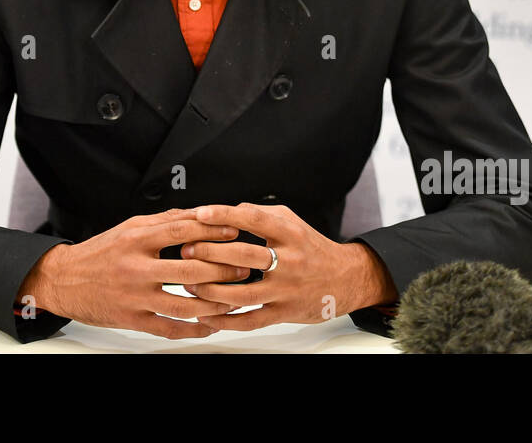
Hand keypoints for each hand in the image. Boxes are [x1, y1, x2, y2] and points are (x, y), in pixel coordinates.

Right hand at [15, 208, 251, 338]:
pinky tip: (208, 326)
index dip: (212, 230)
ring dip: (213, 304)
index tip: (235, 231)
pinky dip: (192, 330)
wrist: (64, 279)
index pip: (182, 231)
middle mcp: (136, 267)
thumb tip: (197, 214)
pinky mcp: (131, 318)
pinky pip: (168, 328)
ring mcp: (134, 295)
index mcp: (136, 239)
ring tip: (233, 300)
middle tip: (243, 268)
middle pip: (189, 268)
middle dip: (221, 270)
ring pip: (183, 303)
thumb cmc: (100, 252)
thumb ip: (162, 222)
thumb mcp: (128, 228)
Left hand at [181, 202, 397, 331]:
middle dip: (210, 253)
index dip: (225, 215)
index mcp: (290, 233)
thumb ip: (262, 214)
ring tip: (189, 283)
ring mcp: (286, 289)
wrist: (346, 279)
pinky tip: (207, 315)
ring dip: (211, 290)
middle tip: (186, 250)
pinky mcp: (284, 312)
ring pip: (242, 293)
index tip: (200, 214)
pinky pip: (250, 320)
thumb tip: (228, 211)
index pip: (253, 219)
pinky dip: (226, 320)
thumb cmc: (312, 248)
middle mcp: (289, 260)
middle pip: (244, 256)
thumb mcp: (293, 222)